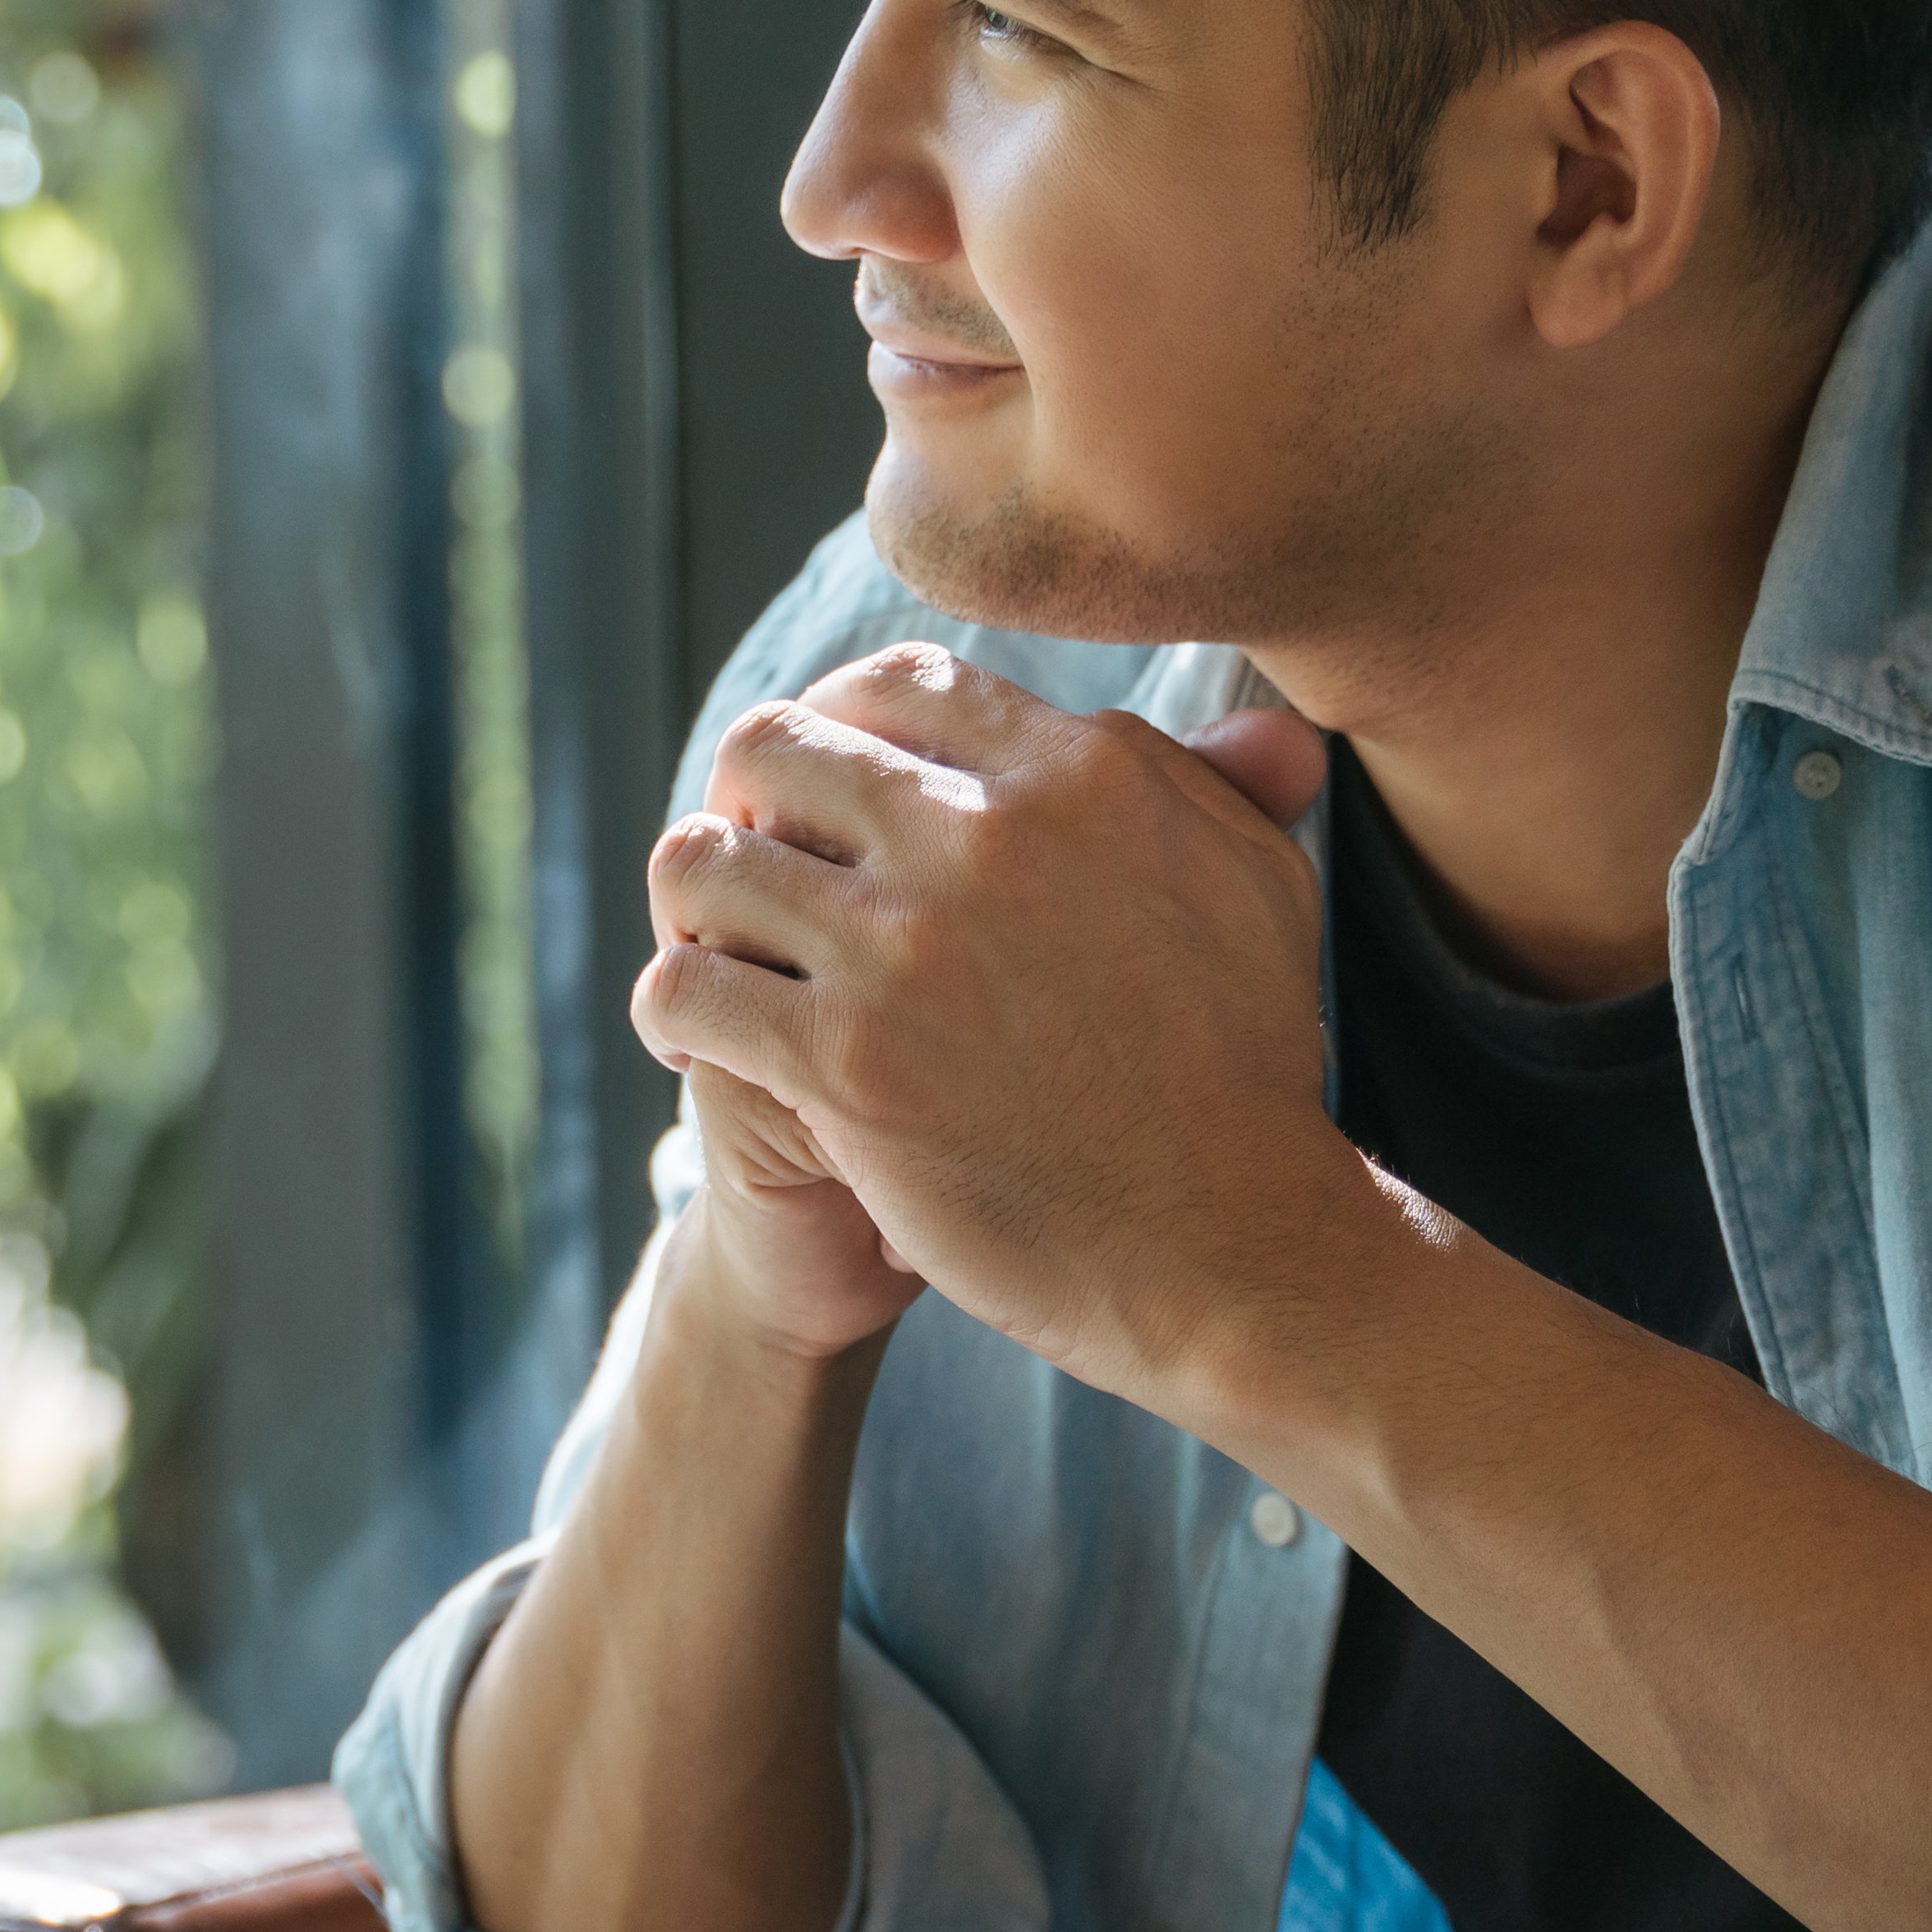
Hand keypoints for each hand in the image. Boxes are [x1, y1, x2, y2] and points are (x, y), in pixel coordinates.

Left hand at [631, 647, 1361, 1421]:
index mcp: (1076, 775)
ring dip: (689, 902)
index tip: (825, 787)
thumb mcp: (1261, 888)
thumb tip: (1248, 712)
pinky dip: (670, 1007)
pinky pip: (684, 988)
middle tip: (757, 865)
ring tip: (710, 948)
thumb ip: (1215, 783)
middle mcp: (983, 838)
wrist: (1228, 1244)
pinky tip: (697, 1040)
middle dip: (744, 797)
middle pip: (773, 746)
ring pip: (703, 860)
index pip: (895, 686)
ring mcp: (905, 951)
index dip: (838, 725)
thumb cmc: (1250, 1071)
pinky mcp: (846, 1063)